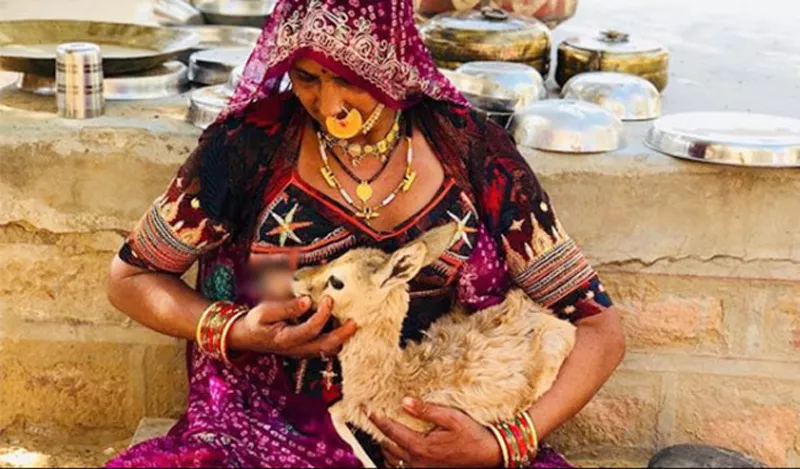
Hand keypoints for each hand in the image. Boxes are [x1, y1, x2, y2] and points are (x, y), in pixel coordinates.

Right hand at [227, 296, 357, 357]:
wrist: (247, 337)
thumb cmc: (256, 321)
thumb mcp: (265, 311)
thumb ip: (287, 307)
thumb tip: (307, 301)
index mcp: (286, 339)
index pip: (310, 330)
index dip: (322, 314)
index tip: (328, 298)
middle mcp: (297, 349)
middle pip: (326, 347)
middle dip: (343, 334)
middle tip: (354, 320)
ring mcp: (302, 352)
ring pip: (328, 350)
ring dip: (341, 338)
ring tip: (350, 321)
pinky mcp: (305, 350)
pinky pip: (325, 348)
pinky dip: (336, 339)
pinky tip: (340, 324)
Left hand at [369, 398, 502, 467]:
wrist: (489, 456)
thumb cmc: (472, 436)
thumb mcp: (452, 417)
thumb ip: (426, 410)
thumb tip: (405, 401)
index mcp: (421, 446)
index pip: (390, 430)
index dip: (376, 418)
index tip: (366, 408)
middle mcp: (417, 461)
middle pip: (387, 446)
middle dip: (377, 431)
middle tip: (370, 417)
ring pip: (392, 459)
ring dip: (384, 445)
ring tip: (381, 430)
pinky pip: (401, 467)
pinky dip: (394, 458)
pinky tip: (395, 448)